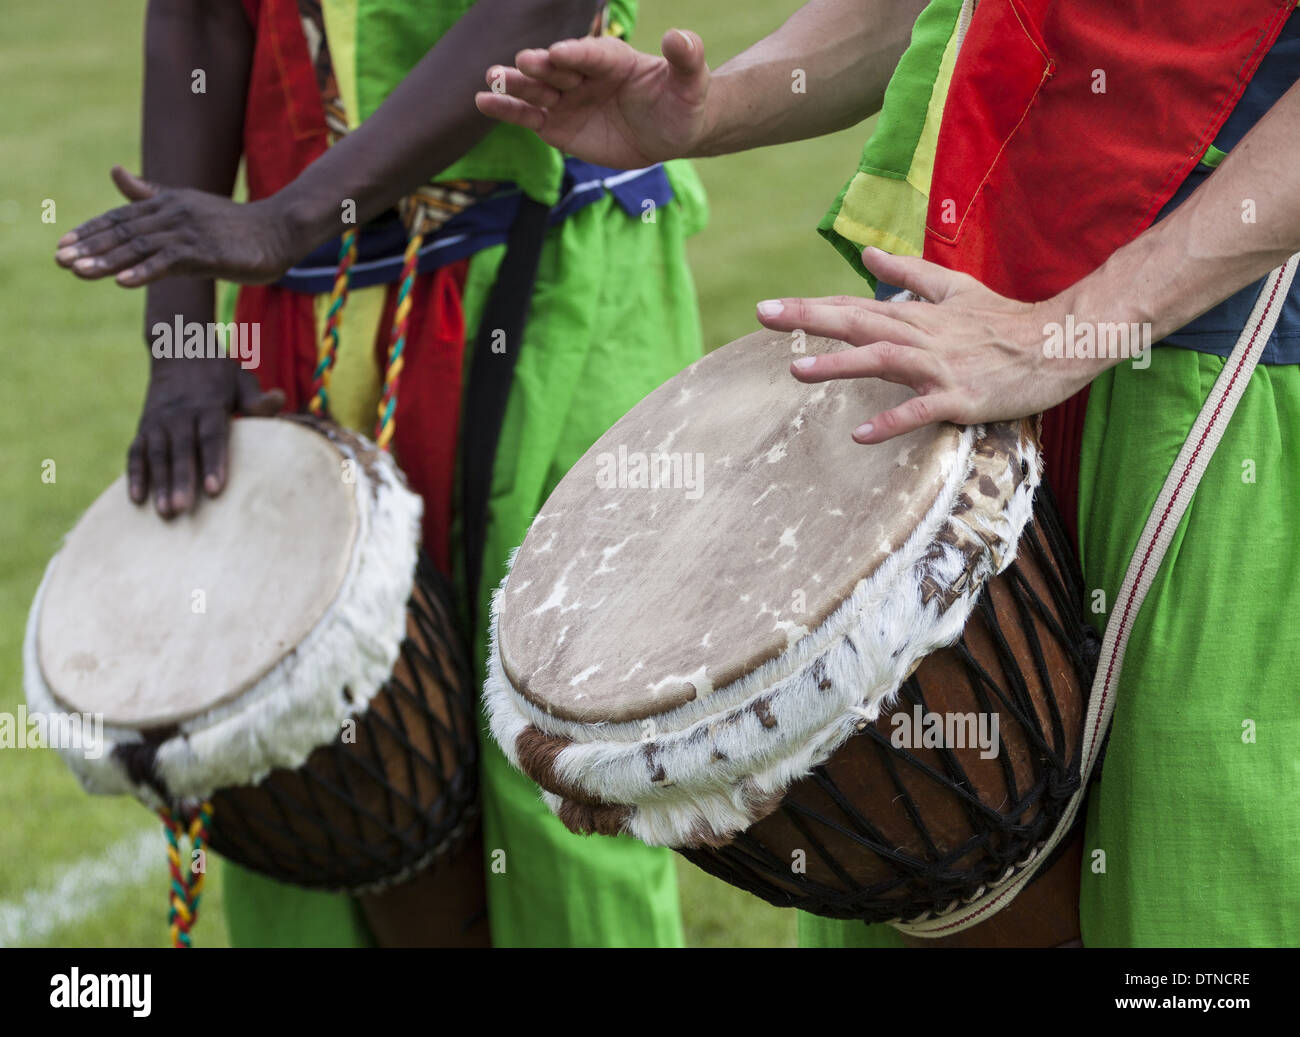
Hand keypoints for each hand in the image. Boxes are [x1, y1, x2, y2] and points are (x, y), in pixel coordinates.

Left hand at [55, 167, 295, 286]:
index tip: (64, 245)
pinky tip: (123, 282)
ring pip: (140, 247)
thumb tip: (115, 171)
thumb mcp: (189, 205)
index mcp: (168, 202)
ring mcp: (190, 232)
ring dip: (107, 261)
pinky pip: (169, 262)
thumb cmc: (235, 225)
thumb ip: (151, 193)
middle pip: (123, 231)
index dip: (91, 231)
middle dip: (89, 247)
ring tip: (79, 271)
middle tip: (60, 261)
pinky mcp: (206, 252)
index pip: (121, 217)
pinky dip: (145, 272)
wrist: (279, 230)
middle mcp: (174, 213)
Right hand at [131, 357, 283, 517]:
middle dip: (181, 481)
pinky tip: (136, 499)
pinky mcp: (144, 426)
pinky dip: (134, 474)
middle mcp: (181, 414)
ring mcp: (159, 421)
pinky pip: (136, 452)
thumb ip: (255, 398)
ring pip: (157, 455)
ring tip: (164, 512)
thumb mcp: (241, 379)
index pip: (212, 437)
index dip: (213, 463)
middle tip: (182, 509)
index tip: (215, 489)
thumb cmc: (219, 372)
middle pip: (182, 451)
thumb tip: (278, 399)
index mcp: (209, 405)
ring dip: (159, 484)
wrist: (178, 347)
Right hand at [475, 29, 710, 167]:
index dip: (577, 54)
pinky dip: (508, 110)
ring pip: (537, 90)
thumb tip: (680, 37)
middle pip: (558, 69)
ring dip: (515, 85)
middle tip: (524, 63)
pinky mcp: (557, 125)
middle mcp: (584, 74)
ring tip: (492, 79)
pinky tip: (484, 101)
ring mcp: (568, 99)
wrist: (669, 132)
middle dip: (541, 66)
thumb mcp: (692, 83)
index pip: (592, 55)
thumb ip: (687, 58)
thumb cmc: (681, 102)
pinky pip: (529, 116)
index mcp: (613, 58)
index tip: (559, 53)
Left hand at [758, 249, 1098, 443]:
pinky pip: (921, 410)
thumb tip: (865, 253)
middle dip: (809, 319)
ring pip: (883, 360)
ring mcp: (940, 367)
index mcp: (916, 315)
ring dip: (840, 364)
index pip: (853, 308)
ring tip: (797, 371)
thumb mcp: (954, 288)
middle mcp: (922, 336)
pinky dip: (891, 421)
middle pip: (857, 324)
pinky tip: (860, 434)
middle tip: (764, 316)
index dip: (810, 307)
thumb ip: (907, 274)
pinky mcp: (960, 397)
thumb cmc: (1004, 320)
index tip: (768, 309)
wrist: (1057, 345)